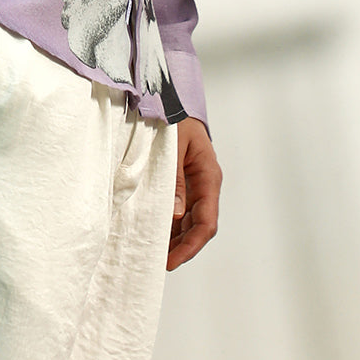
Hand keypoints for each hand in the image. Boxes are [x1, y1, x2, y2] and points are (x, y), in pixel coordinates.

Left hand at [166, 116, 220, 270]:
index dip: (191, 245)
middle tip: (157, 262)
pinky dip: (168, 222)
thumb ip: (174, 179)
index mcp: (208, 176)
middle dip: (180, 247)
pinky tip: (152, 230)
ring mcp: (194, 184)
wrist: (171, 97)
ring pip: (187, 221)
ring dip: (174, 237)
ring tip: (151, 250)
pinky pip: (178, 208)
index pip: (206, 222)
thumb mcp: (173, 146)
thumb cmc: (173, 116)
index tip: (172, 261)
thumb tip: (174, 215)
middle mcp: (205, 184)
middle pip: (198, 226)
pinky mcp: (182, 181)